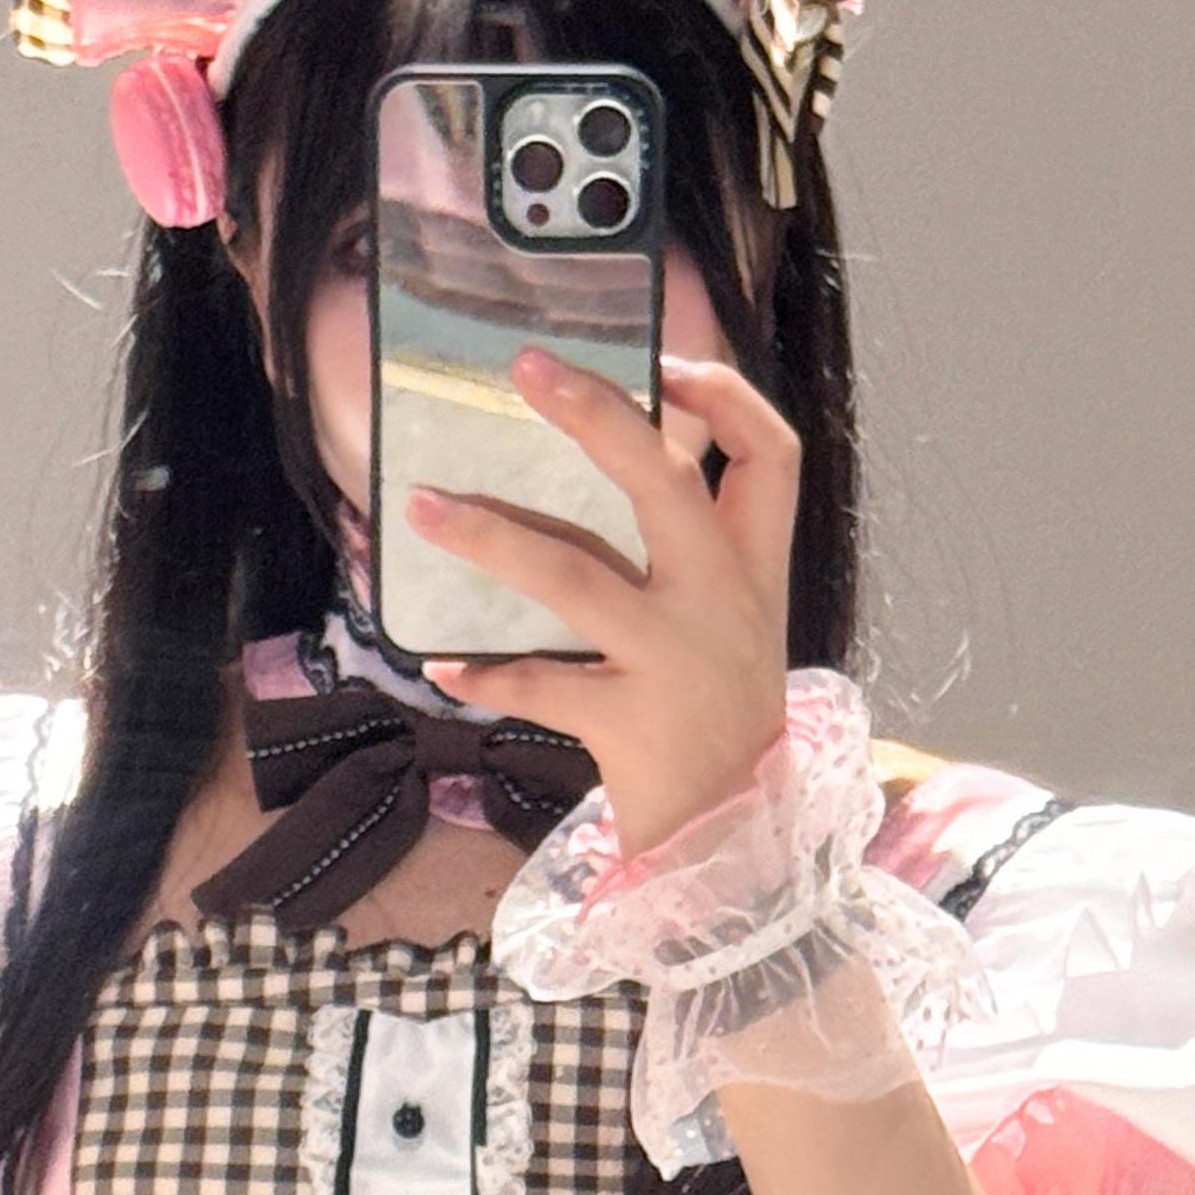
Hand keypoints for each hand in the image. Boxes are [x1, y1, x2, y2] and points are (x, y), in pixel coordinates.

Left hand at [407, 347, 797, 854]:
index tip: (667, 359)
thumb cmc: (713, 707)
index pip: (770, 455)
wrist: (731, 834)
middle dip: (598, 416)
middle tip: (528, 370)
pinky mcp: (629, 722)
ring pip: (575, 576)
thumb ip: (691, 546)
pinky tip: (441, 664)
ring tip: (424, 508)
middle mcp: (721, 601)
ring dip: (492, 537)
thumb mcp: (732, 618)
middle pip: (666, 484)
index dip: (728, 396)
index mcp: (753, 566)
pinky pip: (542, 685)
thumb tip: (605, 451)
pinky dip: (486, 676)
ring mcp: (674, 660)